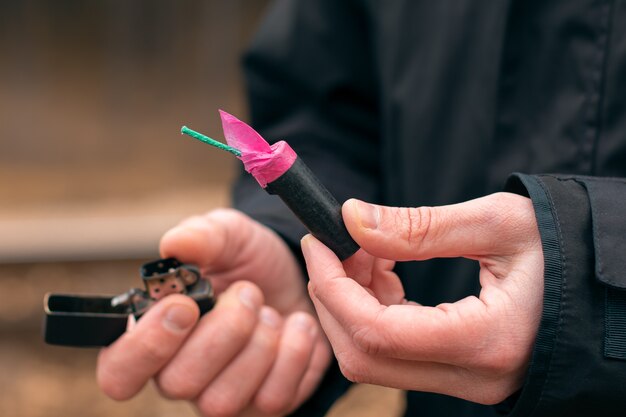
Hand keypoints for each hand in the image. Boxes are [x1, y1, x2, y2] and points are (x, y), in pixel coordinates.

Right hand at [97, 209, 331, 415]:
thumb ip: (201, 235)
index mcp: (154, 333)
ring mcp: (221, 395)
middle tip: (248, 292)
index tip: (185, 305)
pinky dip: (292, 354)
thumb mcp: (228, 234)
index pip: (118, 370)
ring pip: (222, 400)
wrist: (298, 277)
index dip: (146, 346)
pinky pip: (272, 400)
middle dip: (223, 332)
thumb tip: (175, 244)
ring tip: (270, 310)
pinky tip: (296, 325)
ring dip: (258, 344)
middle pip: (177, 384)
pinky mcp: (262, 405)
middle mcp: (180, 373)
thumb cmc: (249, 261)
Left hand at [302, 193, 543, 404]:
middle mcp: (474, 376)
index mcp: (487, 341)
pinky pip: (395, 353)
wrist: (600, 285)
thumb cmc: (565, 247)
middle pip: (364, 354)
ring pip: (374, 358)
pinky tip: (385, 272)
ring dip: (353, 302)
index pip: (377, 333)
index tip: (317, 240)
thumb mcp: (497, 223)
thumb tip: (351, 219)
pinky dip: (374, 311)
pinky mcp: (461, 373)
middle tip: (336, 243)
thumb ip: (418, 226)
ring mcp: (467, 382)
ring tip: (370, 251)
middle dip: (334, 295)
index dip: (332, 286)